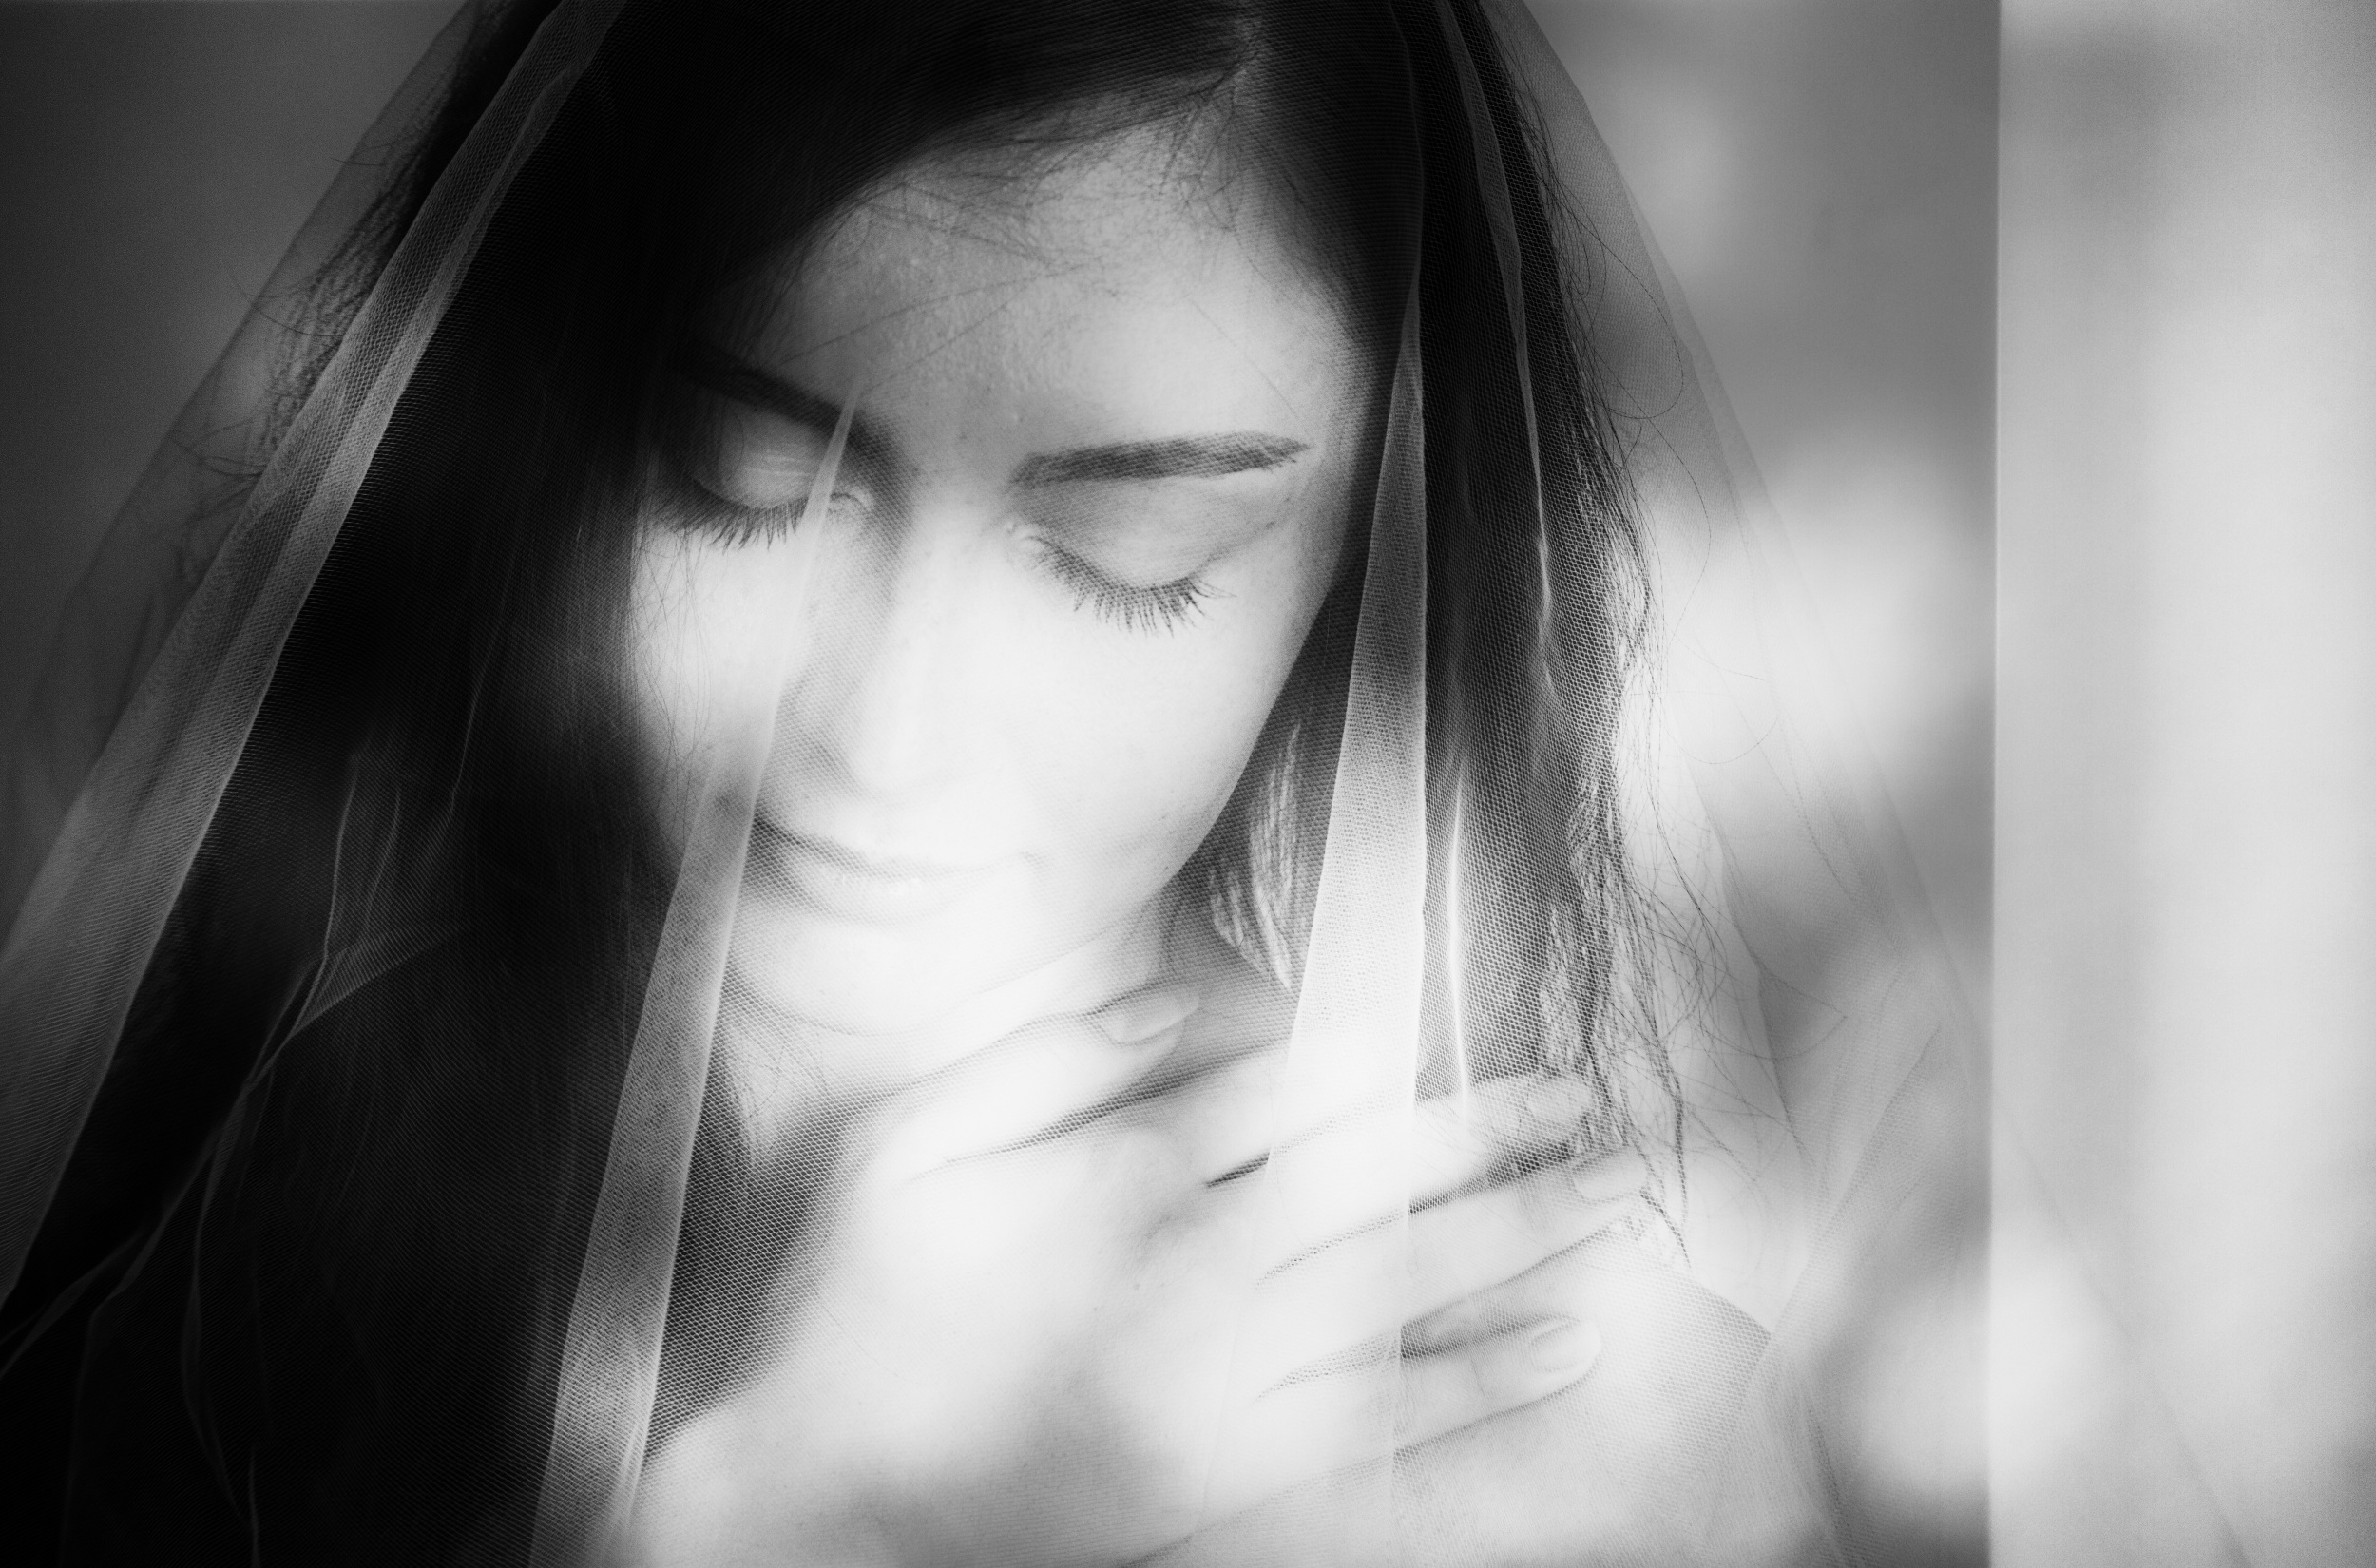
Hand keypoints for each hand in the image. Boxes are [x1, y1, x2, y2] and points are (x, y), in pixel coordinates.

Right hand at [627, 991, 1643, 1567]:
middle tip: (1592, 1108)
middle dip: (1494, 1148)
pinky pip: (1380, 1430)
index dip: (1397, 1060)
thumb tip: (1179, 1001)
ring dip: (1518, 1252)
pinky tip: (1554, 1351)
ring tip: (1618, 1211)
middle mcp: (1193, 1290)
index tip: (1472, 1031)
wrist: (819, 1490)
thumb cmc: (853, 1302)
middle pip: (1380, 1199)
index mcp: (1117, 1192)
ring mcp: (1220, 1395)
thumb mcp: (909, 1140)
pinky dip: (1475, 1389)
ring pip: (1406, 1311)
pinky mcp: (1231, 1485)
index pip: (1289, 1104)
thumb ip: (1047, 1060)